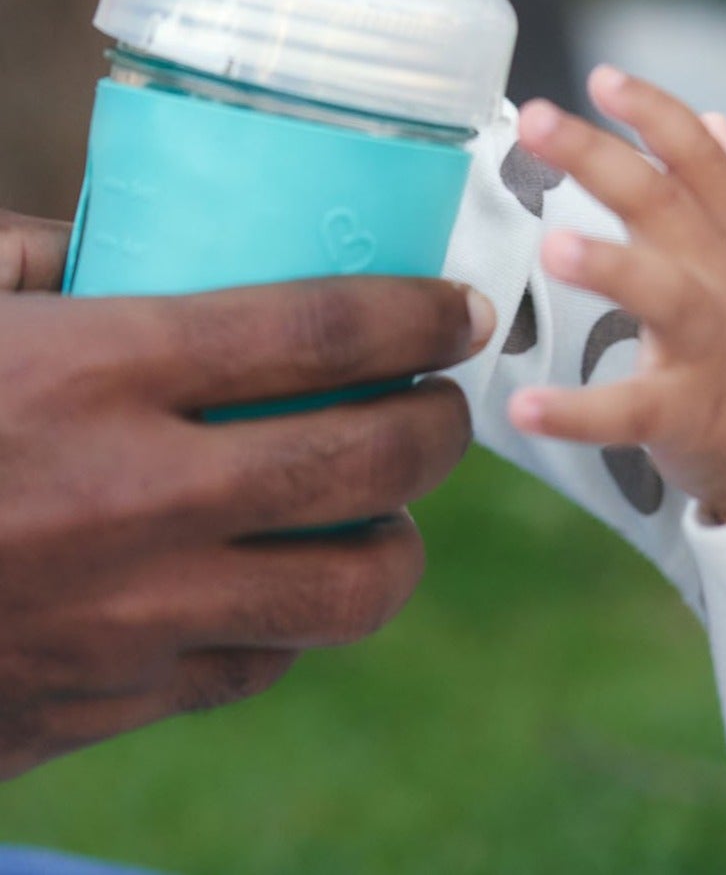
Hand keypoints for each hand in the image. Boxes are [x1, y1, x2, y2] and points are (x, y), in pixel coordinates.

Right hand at [0, 267, 489, 777]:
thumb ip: (33, 259)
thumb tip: (126, 239)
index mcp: (96, 373)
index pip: (322, 332)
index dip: (418, 315)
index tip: (462, 308)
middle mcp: (136, 498)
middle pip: (370, 463)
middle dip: (442, 430)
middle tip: (446, 407)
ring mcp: (126, 617)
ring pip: (346, 594)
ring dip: (394, 545)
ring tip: (385, 509)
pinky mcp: (98, 706)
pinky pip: (253, 666)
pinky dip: (291, 624)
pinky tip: (277, 584)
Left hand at [506, 66, 725, 521]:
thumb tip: (711, 117)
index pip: (699, 159)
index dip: (655, 113)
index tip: (602, 76)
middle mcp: (723, 279)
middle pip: (665, 205)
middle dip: (601, 158)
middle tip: (537, 119)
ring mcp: (709, 346)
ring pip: (664, 296)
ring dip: (610, 266)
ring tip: (550, 245)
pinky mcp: (688, 414)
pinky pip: (632, 412)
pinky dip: (577, 412)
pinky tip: (522, 406)